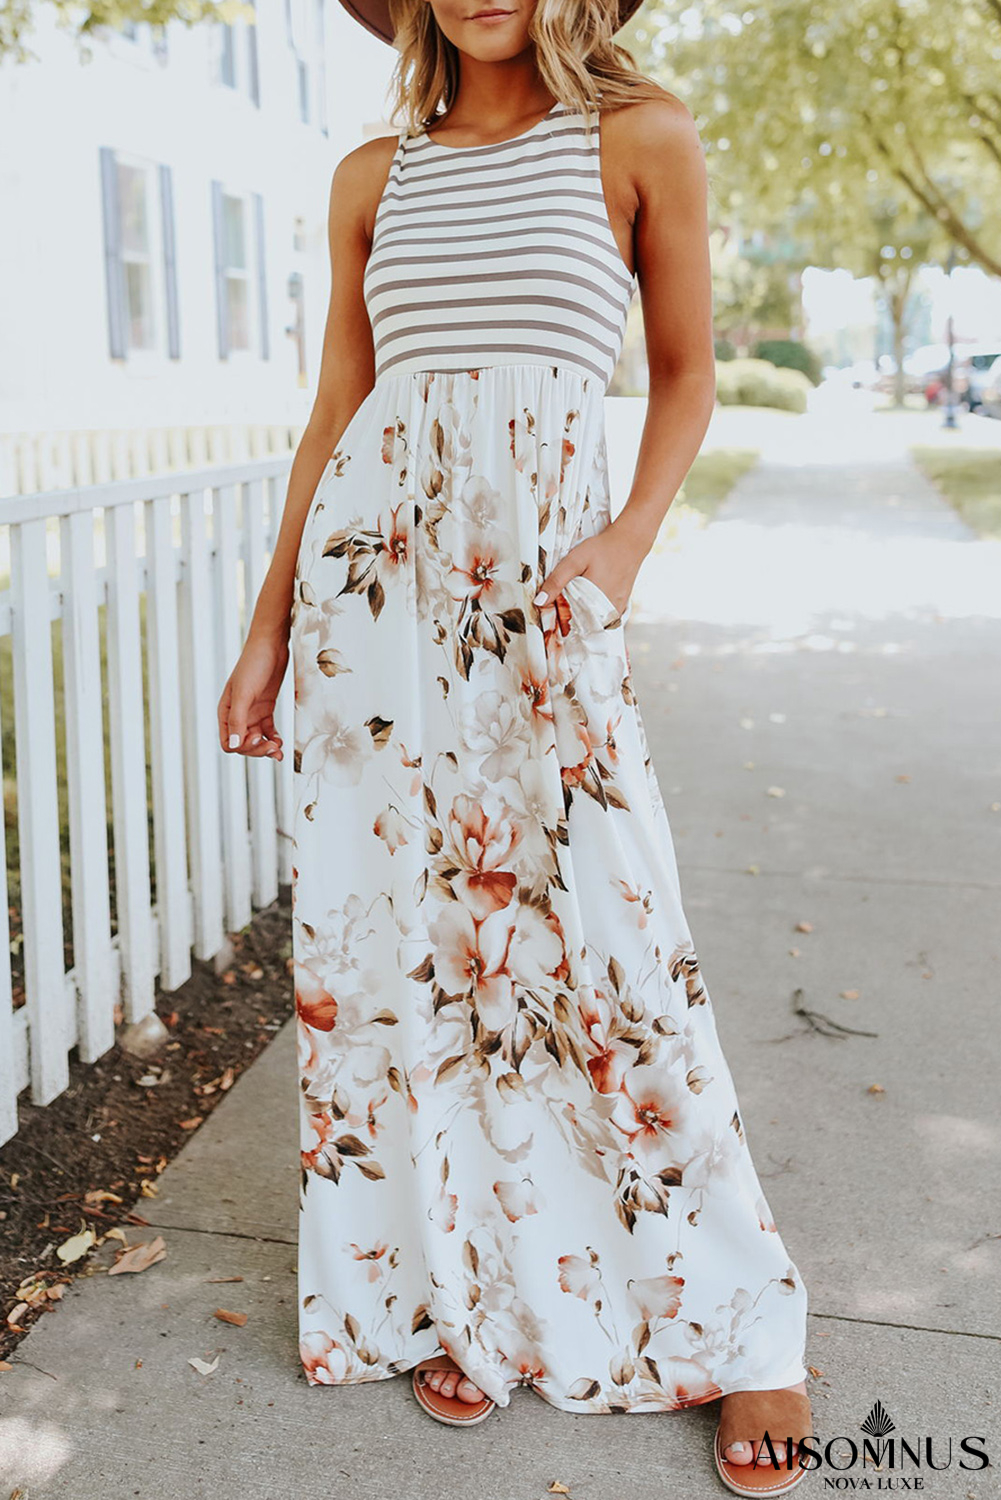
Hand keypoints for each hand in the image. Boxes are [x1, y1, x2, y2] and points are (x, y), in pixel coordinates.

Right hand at [217, 629, 288, 758]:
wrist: (271, 646)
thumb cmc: (253, 664)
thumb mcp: (244, 693)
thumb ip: (237, 720)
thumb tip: (233, 746)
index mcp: (226, 712)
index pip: (229, 743)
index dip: (243, 747)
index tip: (258, 738)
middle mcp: (237, 714)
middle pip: (244, 744)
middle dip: (257, 750)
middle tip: (273, 748)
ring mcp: (252, 712)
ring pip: (257, 739)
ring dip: (267, 747)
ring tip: (278, 750)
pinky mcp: (265, 708)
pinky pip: (268, 730)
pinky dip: (274, 738)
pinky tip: (280, 741)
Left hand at [533, 517, 647, 615]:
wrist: (629, 543)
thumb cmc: (603, 549)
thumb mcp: (574, 560)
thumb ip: (556, 581)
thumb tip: (539, 602)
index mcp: (591, 602)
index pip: (567, 623)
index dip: (555, 619)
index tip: (548, 612)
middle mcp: (605, 611)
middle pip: (579, 626)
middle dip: (566, 619)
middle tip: (559, 604)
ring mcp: (615, 612)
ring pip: (591, 624)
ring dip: (579, 617)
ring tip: (573, 601)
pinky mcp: (620, 609)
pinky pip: (602, 620)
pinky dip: (592, 614)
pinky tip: (587, 601)